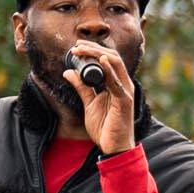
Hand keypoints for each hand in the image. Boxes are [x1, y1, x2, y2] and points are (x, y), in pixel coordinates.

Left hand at [65, 40, 136, 154]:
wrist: (114, 147)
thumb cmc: (106, 127)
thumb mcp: (89, 103)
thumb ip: (81, 87)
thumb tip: (68, 72)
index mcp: (116, 84)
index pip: (107, 60)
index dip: (92, 50)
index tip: (75, 47)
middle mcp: (123, 85)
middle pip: (112, 58)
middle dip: (93, 49)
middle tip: (76, 45)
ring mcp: (125, 92)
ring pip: (115, 65)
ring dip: (97, 54)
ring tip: (81, 49)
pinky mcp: (124, 101)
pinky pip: (117, 83)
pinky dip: (109, 70)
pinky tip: (101, 61)